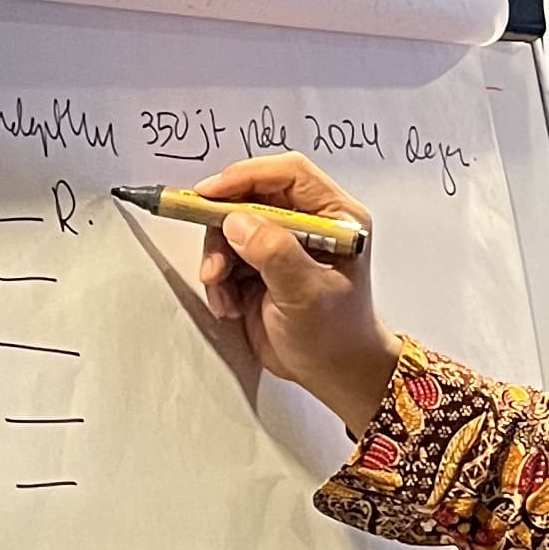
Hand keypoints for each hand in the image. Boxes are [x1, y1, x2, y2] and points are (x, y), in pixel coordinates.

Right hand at [189, 156, 400, 433]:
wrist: (334, 374)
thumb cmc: (337, 334)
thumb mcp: (307, 292)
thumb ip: (274, 253)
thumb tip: (238, 221)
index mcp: (335, 217)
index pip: (288, 175)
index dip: (247, 177)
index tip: (211, 194)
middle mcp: (309, 224)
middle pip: (252, 198)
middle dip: (224, 226)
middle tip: (214, 258)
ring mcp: (282, 245)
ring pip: (232, 228)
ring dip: (219, 259)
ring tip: (223, 291)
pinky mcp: (261, 268)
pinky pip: (226, 257)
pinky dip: (220, 280)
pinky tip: (231, 305)